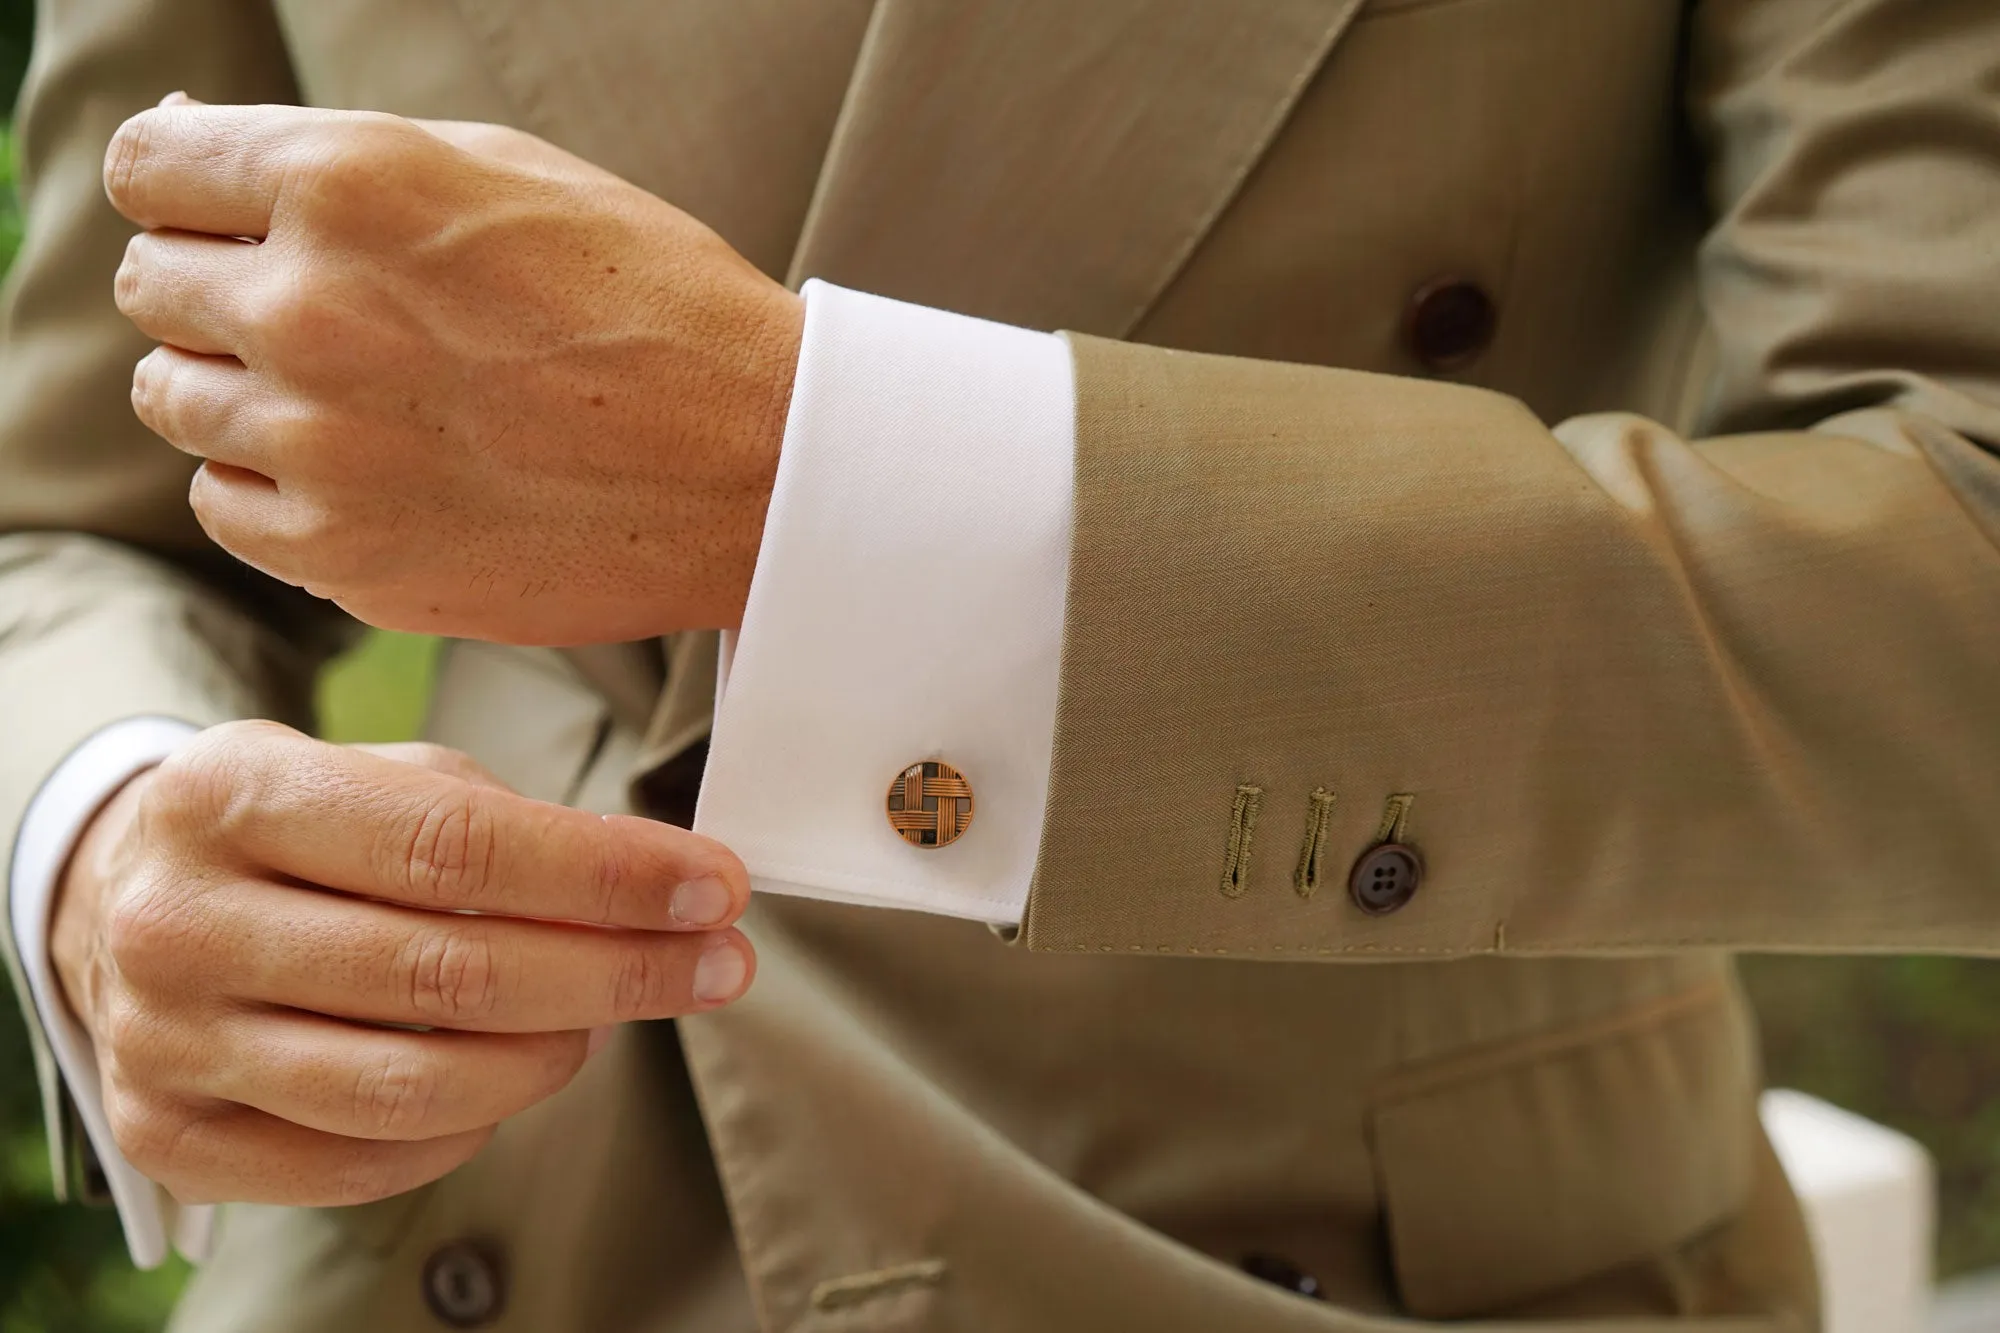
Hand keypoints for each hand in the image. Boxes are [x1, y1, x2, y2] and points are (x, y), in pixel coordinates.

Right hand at [50, 722, 753, 1205]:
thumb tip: (654, 887)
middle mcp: (182, 921)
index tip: (712, 886)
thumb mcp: (369, 770)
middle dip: (619, 971)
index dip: (606, 875)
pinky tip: (512, 1072)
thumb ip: (494, 818)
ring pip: (414, 1085)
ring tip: (610, 1017)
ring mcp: (168, 1040)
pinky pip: (368, 1158)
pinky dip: (471, 1125)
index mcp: (234, 794)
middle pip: (449, 973)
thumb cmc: (289, 830)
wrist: (120, 898)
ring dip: (555, 1056)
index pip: (455, 845)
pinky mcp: (174, 1137)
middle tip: (716, 962)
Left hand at [104, 98, 804, 644]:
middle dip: (221, 290)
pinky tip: (374, 473)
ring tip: (359, 400)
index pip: (149, 168)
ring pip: (174, 402)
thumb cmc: (654, 304)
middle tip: (331, 318)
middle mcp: (309, 310)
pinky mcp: (345, 556)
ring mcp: (319, 447)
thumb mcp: (507, 172)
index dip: (190, 193)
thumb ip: (341, 158)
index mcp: (347, 184)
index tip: (231, 222)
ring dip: (241, 392)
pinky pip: (229, 509)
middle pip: (153, 287)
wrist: (760, 467)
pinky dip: (278, 490)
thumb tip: (198, 150)